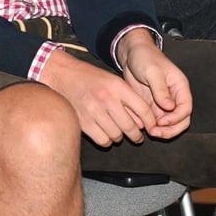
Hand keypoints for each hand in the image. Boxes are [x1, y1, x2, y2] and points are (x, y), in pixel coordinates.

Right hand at [39, 49, 158, 146]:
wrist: (64, 76)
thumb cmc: (91, 78)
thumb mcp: (114, 82)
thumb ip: (129, 100)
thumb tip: (143, 123)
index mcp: (117, 86)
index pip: (142, 109)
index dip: (151, 121)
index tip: (152, 127)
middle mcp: (107, 99)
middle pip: (130, 126)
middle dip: (137, 135)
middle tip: (137, 137)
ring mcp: (94, 111)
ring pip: (117, 135)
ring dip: (120, 137)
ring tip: (119, 132)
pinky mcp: (83, 122)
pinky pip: (102, 140)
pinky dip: (107, 140)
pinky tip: (106, 134)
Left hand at [116, 31, 192, 140]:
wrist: (132, 54)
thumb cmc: (145, 58)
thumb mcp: (152, 71)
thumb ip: (161, 89)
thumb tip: (170, 107)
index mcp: (180, 87)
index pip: (186, 108)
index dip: (176, 118)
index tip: (161, 121)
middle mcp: (175, 97)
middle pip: (181, 121)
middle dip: (170, 130)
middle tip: (155, 132)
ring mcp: (163, 104)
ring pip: (169, 124)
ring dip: (161, 131)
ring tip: (149, 131)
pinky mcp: (152, 107)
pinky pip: (155, 121)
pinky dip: (150, 126)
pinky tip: (140, 125)